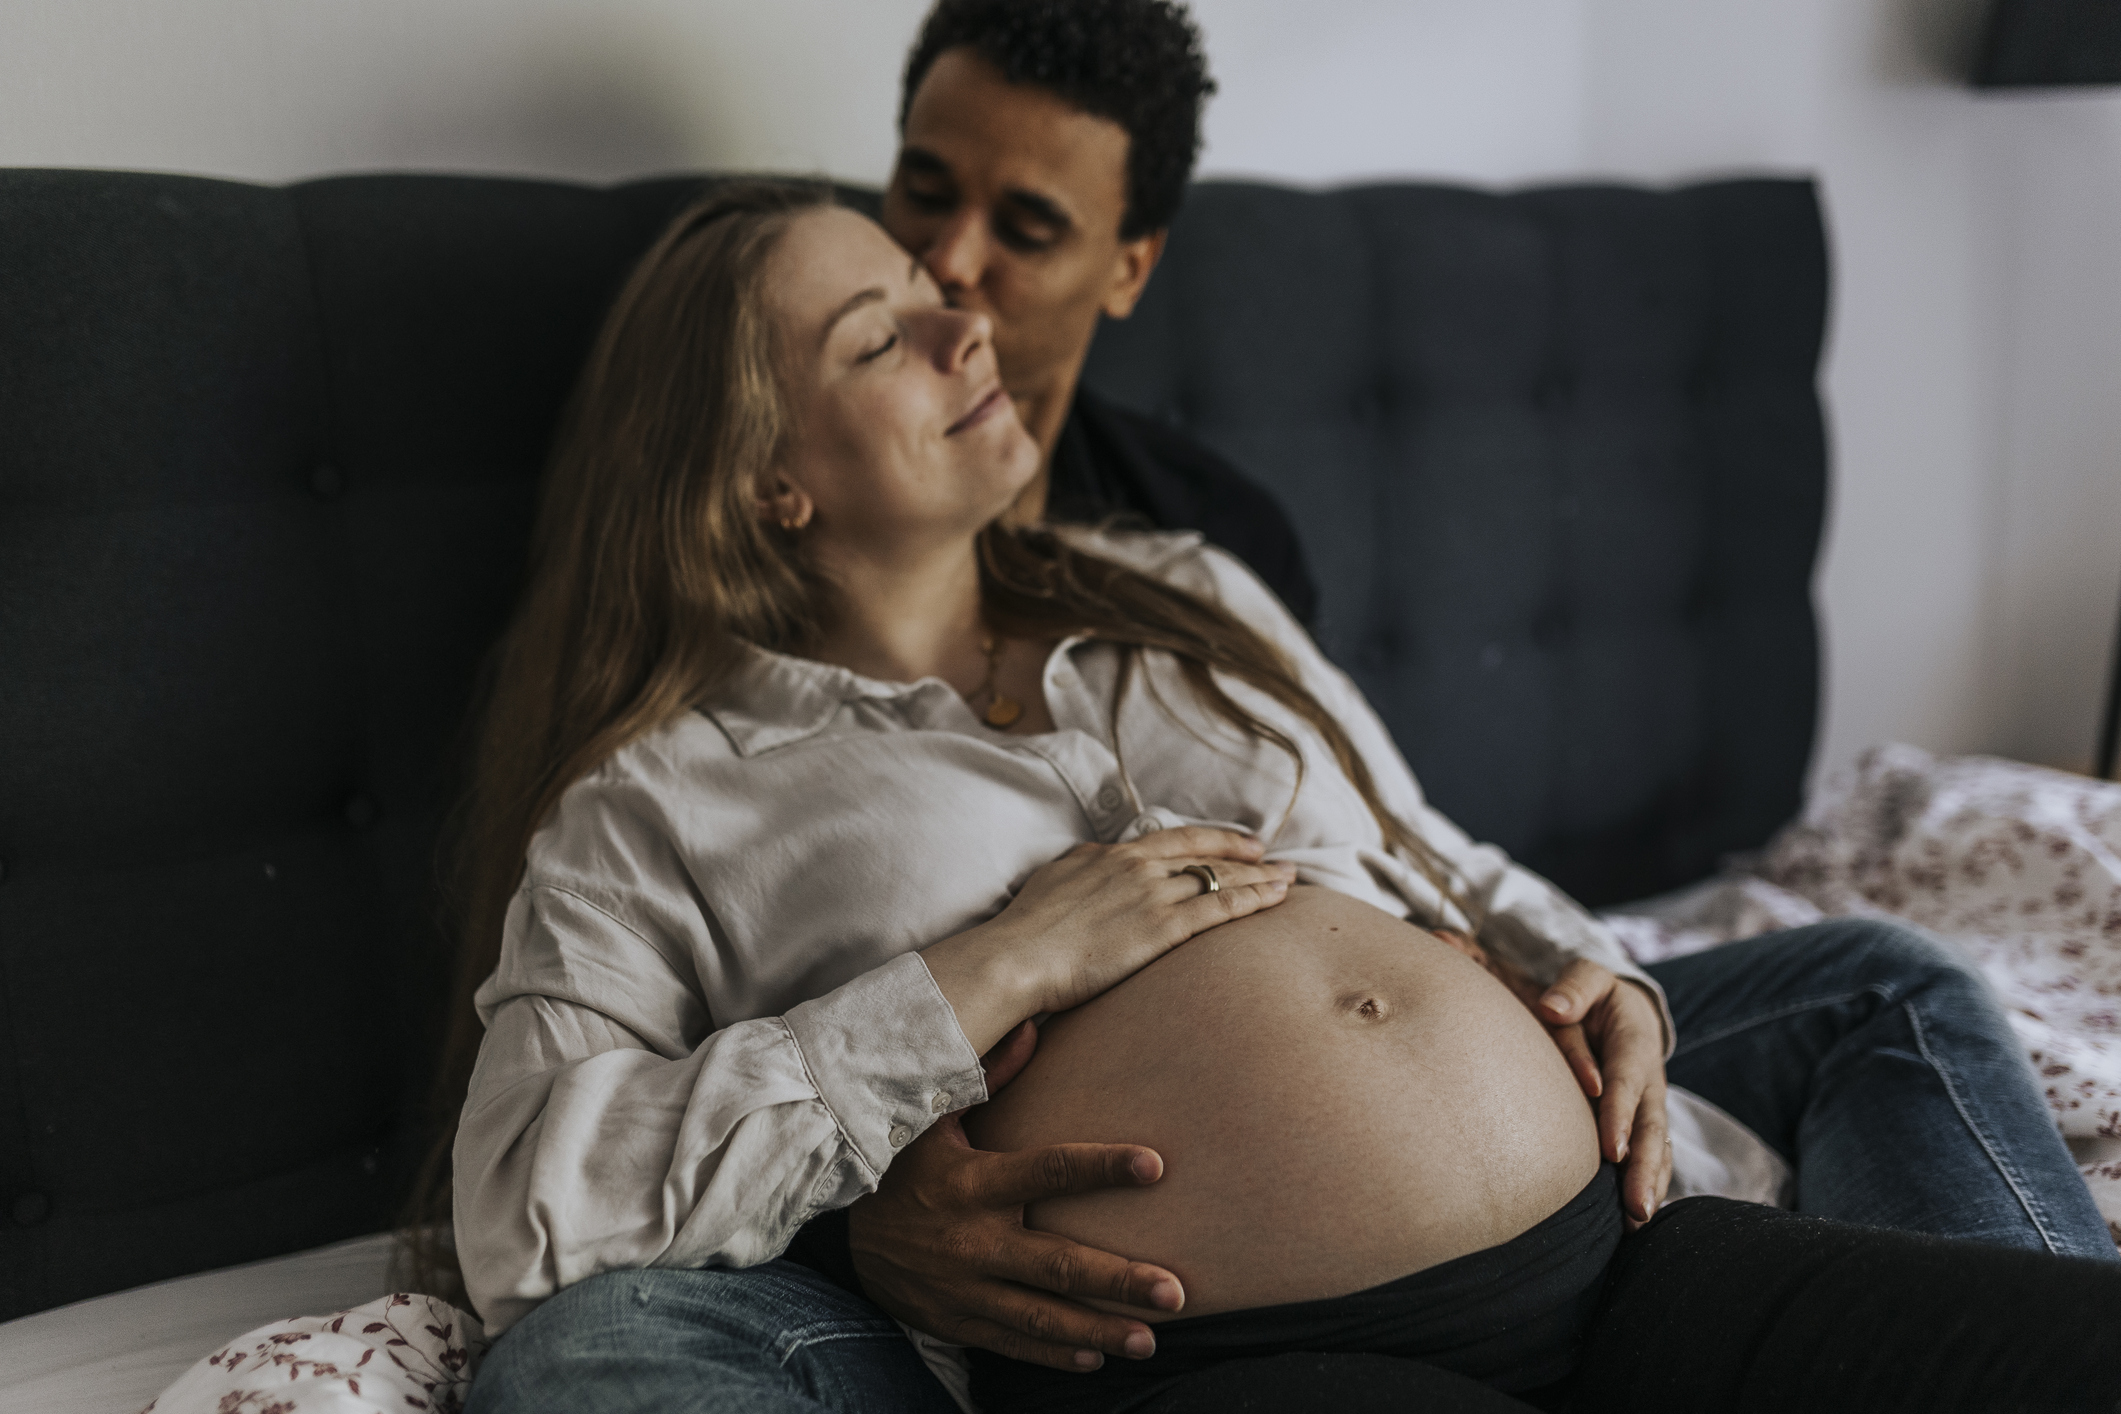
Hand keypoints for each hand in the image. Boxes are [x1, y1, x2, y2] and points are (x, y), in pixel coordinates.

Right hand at [849, 1021, 1184, 1371]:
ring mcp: (964, 1289)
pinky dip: (1053, 1353)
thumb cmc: (899, 1167)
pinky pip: (1011, 1342)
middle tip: (1173, 1291)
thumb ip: (988, 1078)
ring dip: (1098, 1330)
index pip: (1049, 1171)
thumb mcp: (933, 1119)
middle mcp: (973, 1240)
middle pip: (1057, 1262)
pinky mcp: (955, 1322)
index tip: (1155, 1166)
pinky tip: (1095, 1356)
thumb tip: (1033, 1026)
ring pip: (1040, 1316)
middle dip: (1117, 1279)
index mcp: (975, 1183)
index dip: (1102, 1167)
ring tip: (1148, 1340)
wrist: (836, 1235)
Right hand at [923, 827, 1296, 1053]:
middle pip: (1206, 857)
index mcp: (1112, 855)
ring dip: (1261, 879)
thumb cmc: (1028, 928)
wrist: (1019, 956)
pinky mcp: (1162, 929)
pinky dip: (1253, 901)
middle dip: (1248, 859)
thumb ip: (1085, 867)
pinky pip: (1220, 909)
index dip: (1215, 840)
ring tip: (1291, 881)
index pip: (1177, 840)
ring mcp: (1153, 895)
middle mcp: (1138, 867)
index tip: (1244, 844)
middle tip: (1278, 862)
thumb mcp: (1055, 879)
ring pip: (1220, 880)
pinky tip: (1277, 900)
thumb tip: (1100, 862)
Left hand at [1432, 935, 1670, 1229]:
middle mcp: (1649, 1082)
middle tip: (1634, 1205)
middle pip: (1650, 1127)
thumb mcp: (1589, 977)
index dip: (1621, 1115)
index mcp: (1634, 1044)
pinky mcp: (1641, 1124)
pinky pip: (1652, 1157)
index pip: (1627, 1082)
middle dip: (1644, 1167)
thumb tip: (1551, 1008)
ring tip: (1638, 1220)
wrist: (1622, 1009)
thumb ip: (1574, 988)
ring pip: (1656, 1149)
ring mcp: (1649, 1107)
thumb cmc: (1594, 995)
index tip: (1611, 1149)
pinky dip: (1649, 1185)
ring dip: (1650, 1184)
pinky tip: (1635, 1221)